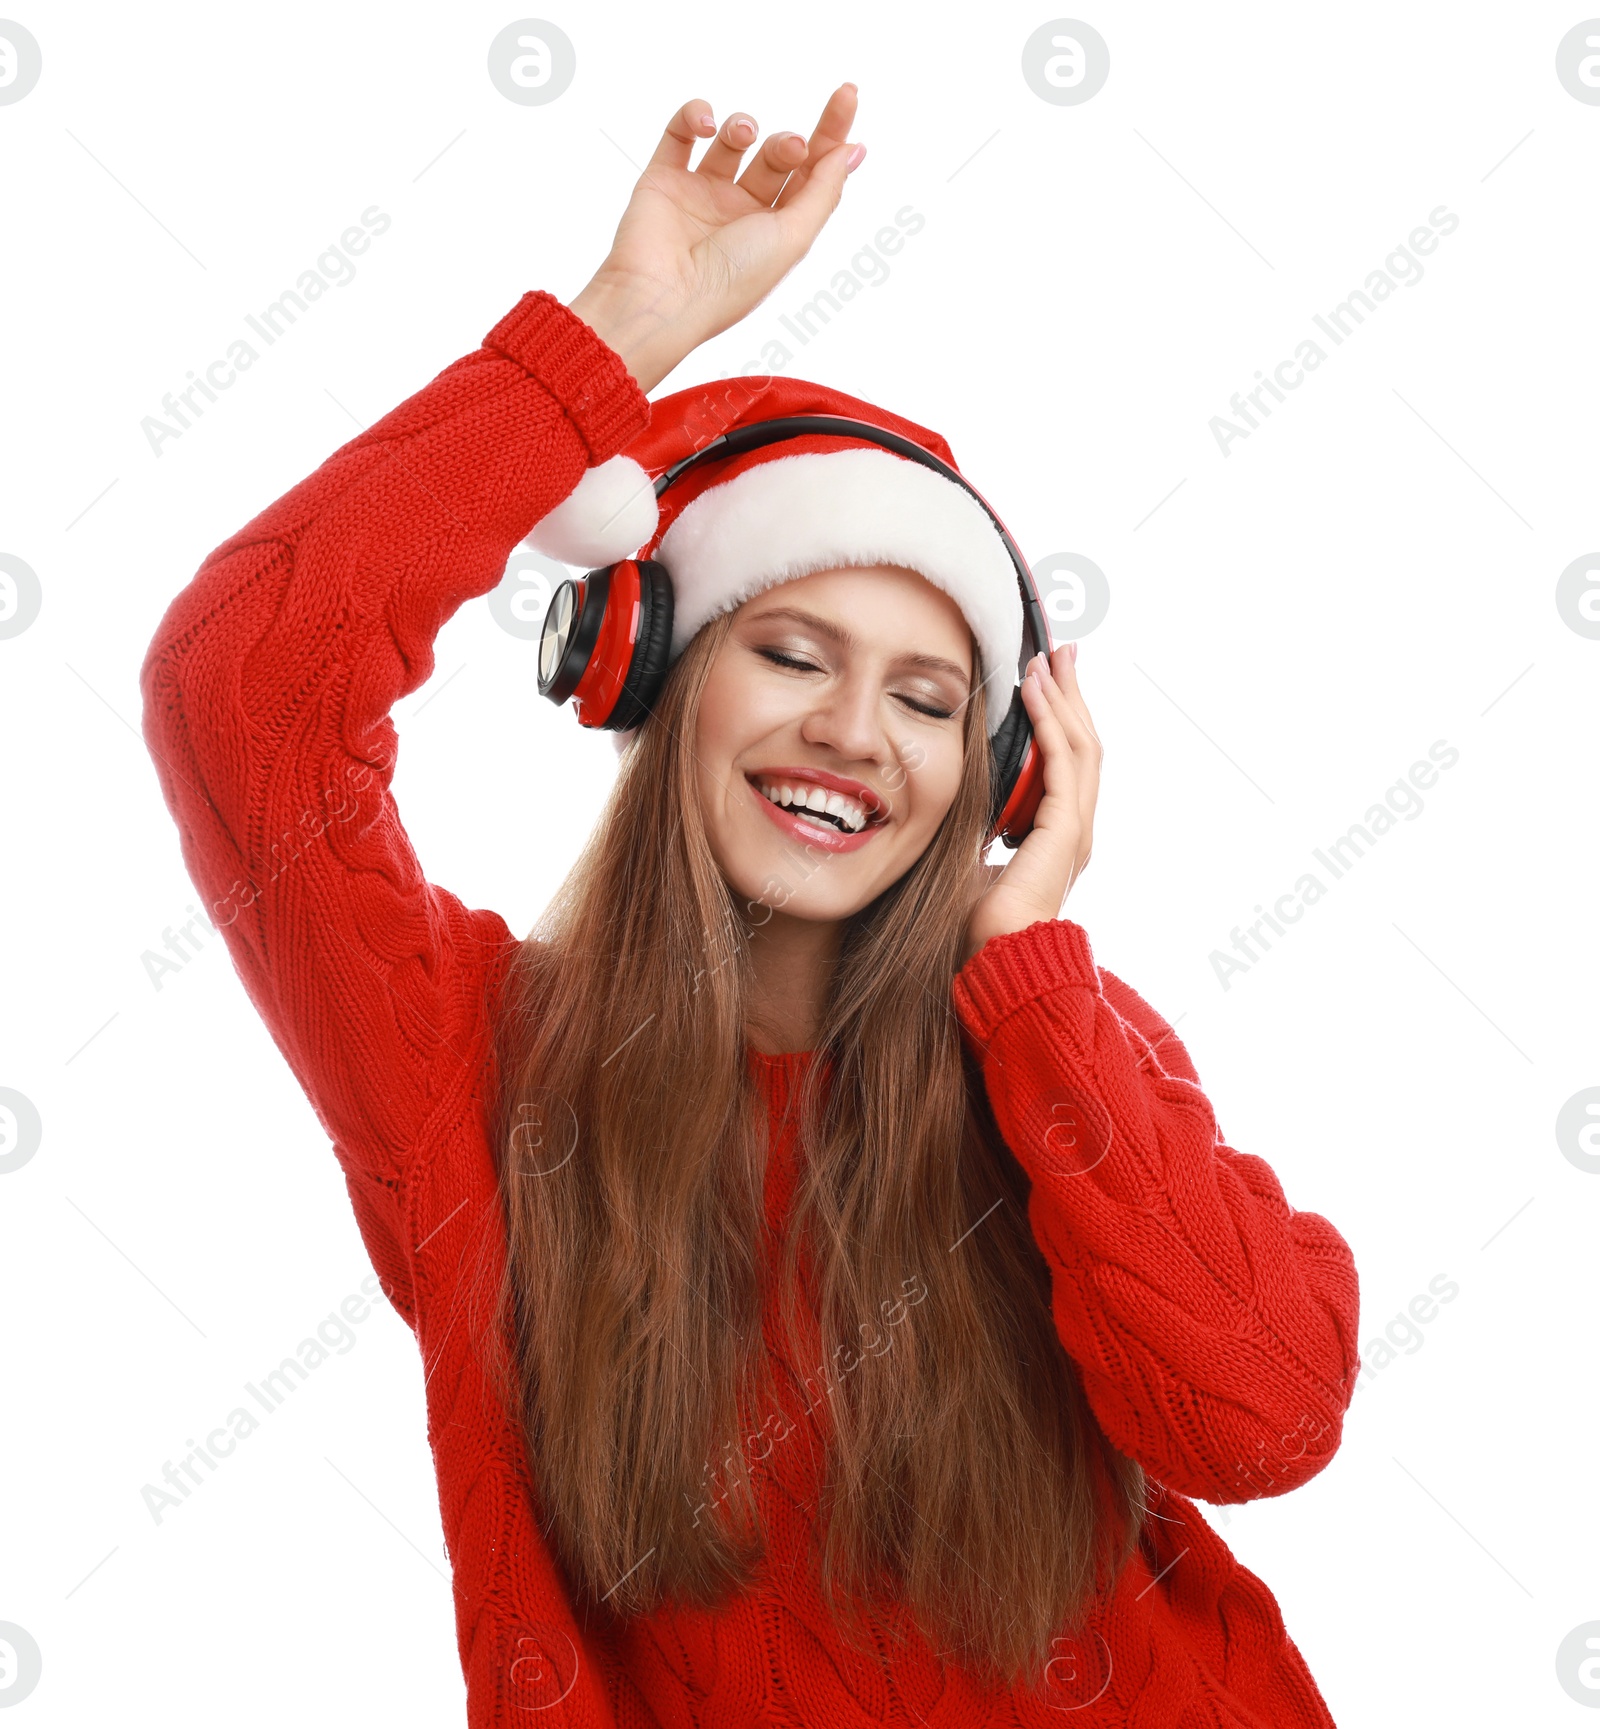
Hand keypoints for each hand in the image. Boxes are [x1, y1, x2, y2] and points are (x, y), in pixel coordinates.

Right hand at [568, 85, 863, 391]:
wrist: (663, 297)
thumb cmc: (731, 281)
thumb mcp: (794, 238)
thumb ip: (824, 191)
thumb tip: (852, 151)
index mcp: (776, 232)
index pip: (810, 176)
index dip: (831, 137)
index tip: (847, 95)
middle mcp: (741, 213)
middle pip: (776, 157)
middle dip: (789, 143)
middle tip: (792, 147)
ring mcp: (701, 195)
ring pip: (730, 140)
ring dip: (743, 125)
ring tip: (743, 134)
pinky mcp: (663, 180)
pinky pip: (680, 132)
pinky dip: (694, 114)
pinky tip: (704, 123)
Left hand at [961, 646, 1100, 967]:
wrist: (994, 959)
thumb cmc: (978, 927)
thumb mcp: (973, 862)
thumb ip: (977, 832)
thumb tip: (952, 809)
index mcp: (1058, 836)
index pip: (1069, 763)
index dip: (1061, 718)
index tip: (1046, 681)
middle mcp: (1075, 829)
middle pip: (1084, 744)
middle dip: (1072, 694)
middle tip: (1062, 652)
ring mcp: (1075, 829)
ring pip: (1080, 745)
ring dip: (1063, 697)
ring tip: (1051, 658)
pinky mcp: (1064, 831)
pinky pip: (1062, 762)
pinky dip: (1050, 721)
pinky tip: (1034, 691)